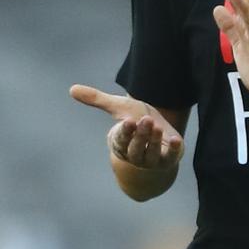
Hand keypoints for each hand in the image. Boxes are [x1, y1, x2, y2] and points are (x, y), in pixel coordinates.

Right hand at [69, 85, 183, 169]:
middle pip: (136, 148)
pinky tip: (177, 140)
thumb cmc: (135, 120)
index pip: (121, 139)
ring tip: (157, 127)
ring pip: (151, 153)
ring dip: (154, 141)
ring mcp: (152, 159)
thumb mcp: (119, 108)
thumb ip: (98, 100)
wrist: (158, 133)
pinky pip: (171, 157)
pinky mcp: (169, 158)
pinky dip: (174, 150)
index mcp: (121, 143)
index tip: (128, 121)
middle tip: (146, 120)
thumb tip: (72, 89)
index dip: (125, 131)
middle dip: (141, 135)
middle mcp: (135, 154)